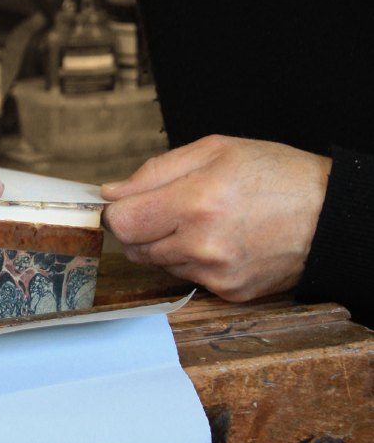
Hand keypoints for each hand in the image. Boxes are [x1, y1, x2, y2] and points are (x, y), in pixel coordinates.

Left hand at [100, 135, 330, 301]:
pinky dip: (191, 260)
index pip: (121, 222)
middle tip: (165, 206)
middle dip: (139, 226)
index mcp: (195, 202)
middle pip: (133, 247)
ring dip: (164, 243)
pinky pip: (187, 277)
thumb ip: (155, 171)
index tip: (123, 201)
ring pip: (158, 263)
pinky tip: (216, 239)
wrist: (330, 215)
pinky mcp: (229, 293)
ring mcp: (216, 274)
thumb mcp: (214, 149)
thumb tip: (112, 192)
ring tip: (198, 219)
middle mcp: (202, 245)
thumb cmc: (275, 174)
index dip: (115, 210)